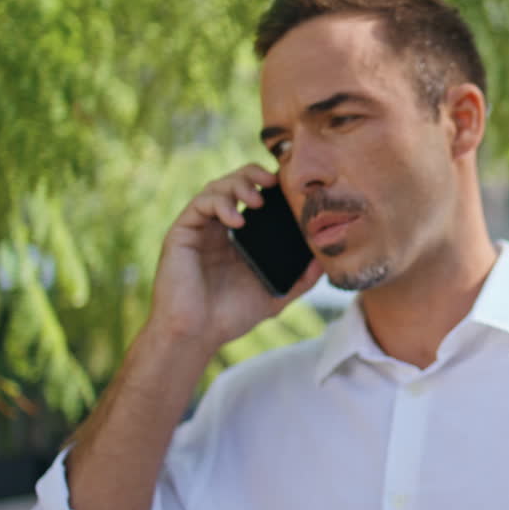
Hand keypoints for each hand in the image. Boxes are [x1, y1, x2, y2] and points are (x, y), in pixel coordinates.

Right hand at [145, 164, 323, 352]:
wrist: (196, 335)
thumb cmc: (230, 317)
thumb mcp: (276, 294)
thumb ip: (301, 278)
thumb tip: (327, 260)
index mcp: (238, 237)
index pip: (253, 197)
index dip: (268, 185)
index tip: (289, 186)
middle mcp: (217, 229)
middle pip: (233, 184)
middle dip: (252, 174)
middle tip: (272, 181)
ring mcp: (198, 230)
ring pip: (215, 188)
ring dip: (237, 185)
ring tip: (257, 199)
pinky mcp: (181, 234)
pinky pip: (199, 205)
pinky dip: (220, 204)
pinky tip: (237, 218)